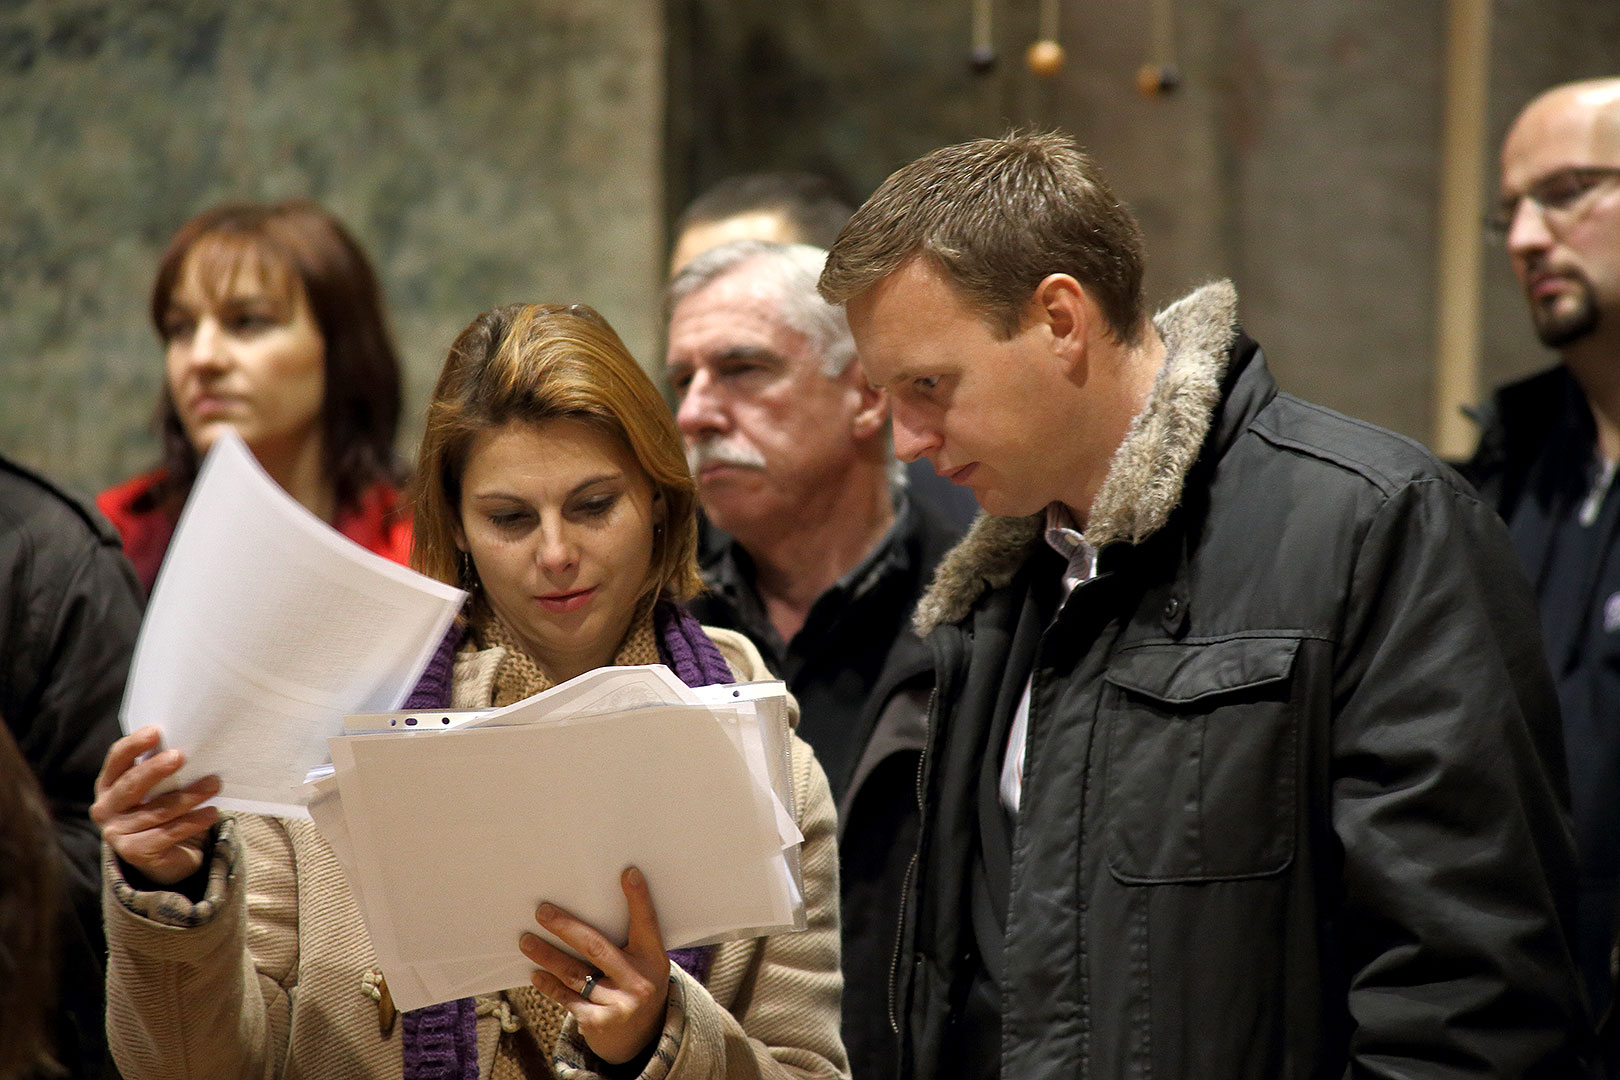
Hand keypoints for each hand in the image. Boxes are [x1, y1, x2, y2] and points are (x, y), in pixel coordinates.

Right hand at [91, 726, 220, 885]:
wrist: (162, 854)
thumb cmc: (160, 807)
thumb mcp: (157, 787)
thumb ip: (163, 769)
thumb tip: (192, 744)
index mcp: (108, 783)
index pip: (117, 759)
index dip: (134, 745)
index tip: (156, 731)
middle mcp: (106, 807)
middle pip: (131, 784)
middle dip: (156, 769)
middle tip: (180, 756)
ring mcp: (116, 832)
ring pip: (156, 811)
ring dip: (188, 796)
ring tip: (214, 785)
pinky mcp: (134, 852)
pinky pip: (167, 834)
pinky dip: (191, 822)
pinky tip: (210, 813)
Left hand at [520, 866, 671, 1064]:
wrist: (643, 1036)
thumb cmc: (635, 984)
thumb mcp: (643, 963)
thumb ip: (626, 943)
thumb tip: (585, 909)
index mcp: (653, 958)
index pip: (646, 923)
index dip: (638, 898)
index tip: (628, 873)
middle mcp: (639, 981)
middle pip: (596, 947)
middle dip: (566, 927)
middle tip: (542, 911)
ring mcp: (620, 1004)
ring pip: (574, 974)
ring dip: (547, 955)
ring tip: (526, 941)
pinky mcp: (599, 1022)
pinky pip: (568, 999)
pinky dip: (550, 986)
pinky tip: (536, 975)